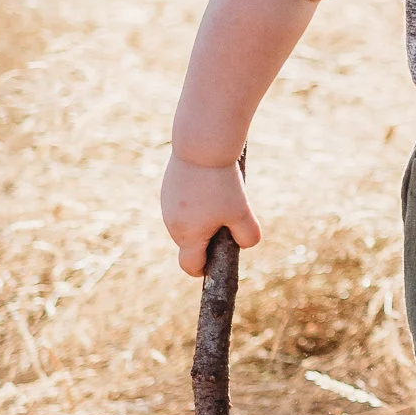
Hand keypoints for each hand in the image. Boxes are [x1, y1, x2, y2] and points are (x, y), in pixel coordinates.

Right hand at [161, 154, 261, 275]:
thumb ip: (247, 236)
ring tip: (219, 197)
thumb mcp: (242, 212)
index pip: (190, 266)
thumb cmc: (221, 183)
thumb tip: (244, 244)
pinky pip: (184, 205)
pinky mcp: (168, 188)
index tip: (216, 262)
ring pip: (188, 223)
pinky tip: (209, 185)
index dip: (204, 269)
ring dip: (203, 219)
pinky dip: (196, 201)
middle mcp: (172, 224)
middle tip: (228, 218)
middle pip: (190, 244)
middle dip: (208, 239)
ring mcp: (167, 205)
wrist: (200, 146)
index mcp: (188, 236)